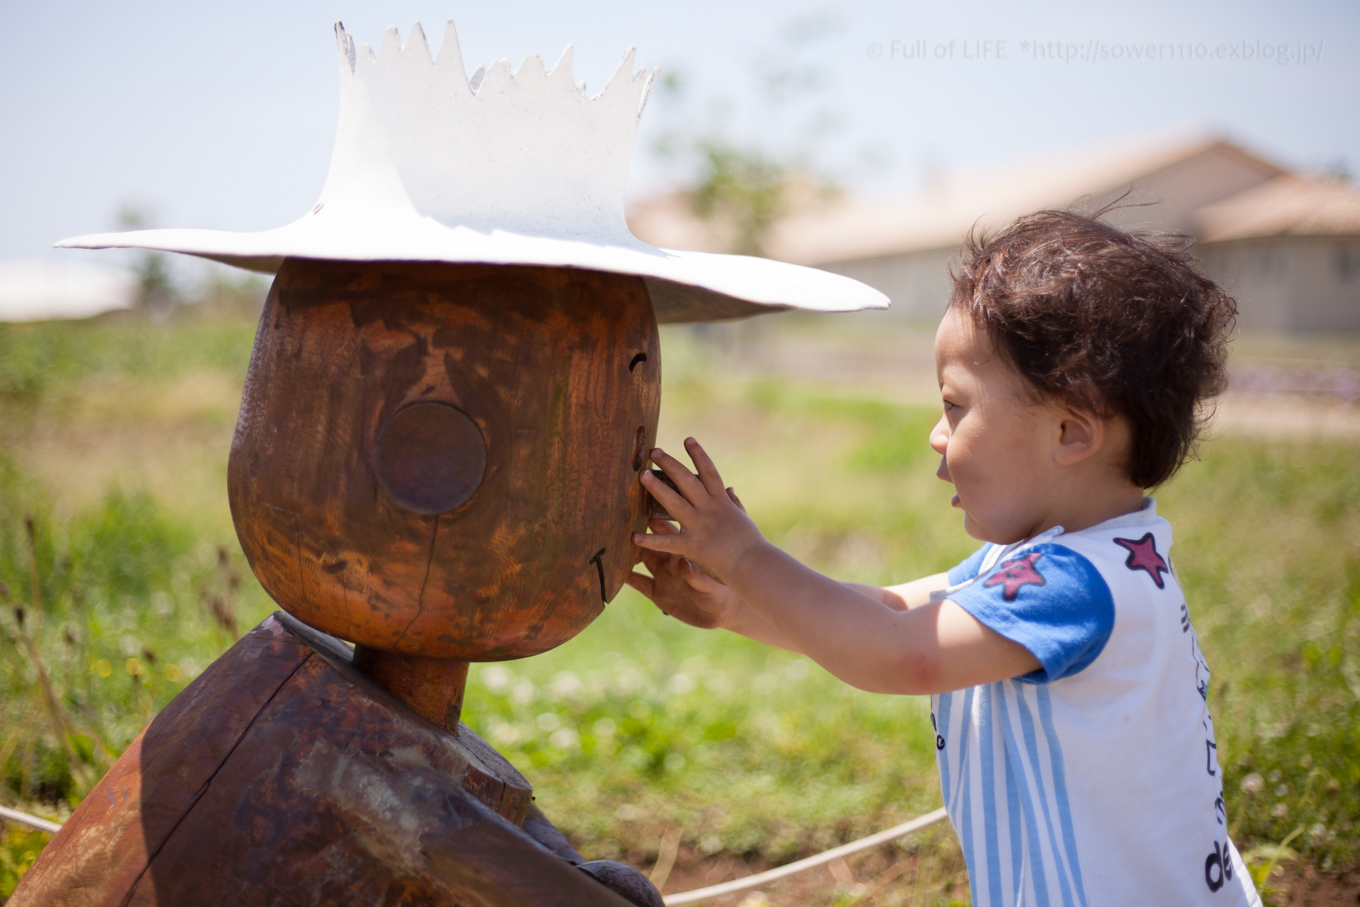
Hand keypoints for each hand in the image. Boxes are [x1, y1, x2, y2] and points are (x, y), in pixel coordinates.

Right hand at [625, 520, 743, 628]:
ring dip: (630, 554)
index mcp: (687, 551)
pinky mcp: (659, 595)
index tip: (646, 511)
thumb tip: (685, 564)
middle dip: (640, 533)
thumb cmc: (723, 592)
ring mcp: (664, 577)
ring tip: (614, 545)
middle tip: (623, 521)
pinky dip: (628, 579)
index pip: (670, 533)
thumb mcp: (709, 586)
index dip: (657, 523)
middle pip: (652, 543)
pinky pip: (640, 584)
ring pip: (643, 560)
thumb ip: (696, 576)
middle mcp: (672, 561)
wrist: (724, 611)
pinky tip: (615, 574)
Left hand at [634, 439, 765, 583]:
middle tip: (654, 452)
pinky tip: (635, 537)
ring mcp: (700, 526)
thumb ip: (733, 502)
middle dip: (670, 464)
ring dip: (657, 488)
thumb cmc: (749, 543)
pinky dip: (652, 541)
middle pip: (687, 481)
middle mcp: (709, 509)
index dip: (698, 455)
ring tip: (642, 475)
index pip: (709, 472)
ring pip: (675, 503)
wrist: (753, 564)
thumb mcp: (742, 517)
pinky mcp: (693, 546)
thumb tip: (730, 487)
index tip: (688, 439)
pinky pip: (669, 542)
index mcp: (721, 502)